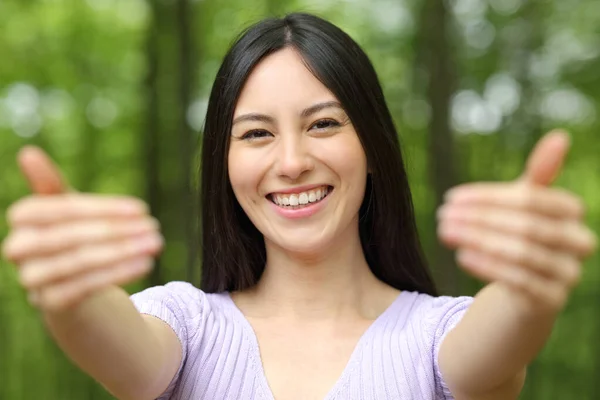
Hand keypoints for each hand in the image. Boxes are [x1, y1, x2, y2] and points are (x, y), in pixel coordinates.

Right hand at [2, 146, 162, 311]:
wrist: (74, 294)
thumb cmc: (73, 240)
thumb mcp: (68, 212)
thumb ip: (51, 185)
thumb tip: (27, 151)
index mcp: (22, 219)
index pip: (61, 209)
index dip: (102, 208)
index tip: (142, 208)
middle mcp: (18, 249)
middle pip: (69, 235)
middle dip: (116, 230)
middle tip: (154, 227)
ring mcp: (32, 279)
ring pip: (79, 261)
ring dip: (123, 252)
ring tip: (155, 243)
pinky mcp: (50, 305)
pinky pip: (85, 287)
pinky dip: (118, 274)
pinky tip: (146, 264)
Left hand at [437, 131, 596, 312]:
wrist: (523, 292)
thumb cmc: (521, 237)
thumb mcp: (524, 205)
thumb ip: (539, 174)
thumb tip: (561, 135)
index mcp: (573, 213)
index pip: (533, 199)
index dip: (489, 197)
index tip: (451, 197)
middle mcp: (579, 243)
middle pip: (526, 226)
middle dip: (479, 219)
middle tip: (442, 215)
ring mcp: (568, 274)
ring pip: (521, 253)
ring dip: (477, 240)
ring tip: (444, 232)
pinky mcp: (552, 301)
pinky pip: (519, 281)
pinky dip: (487, 266)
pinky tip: (461, 255)